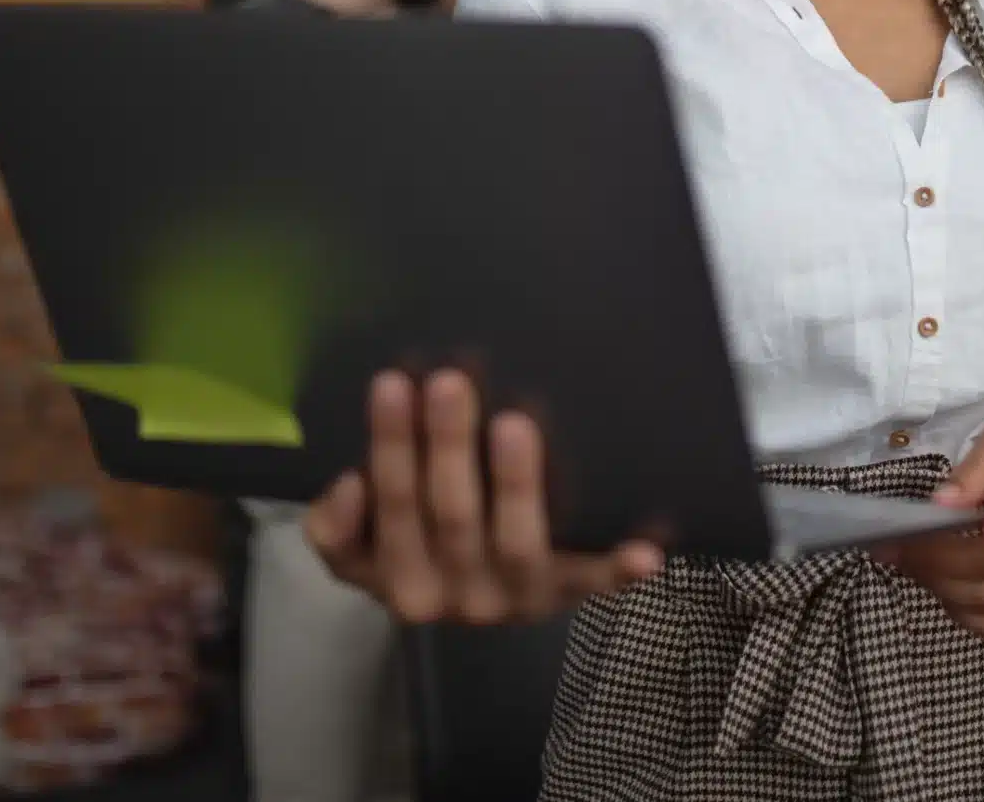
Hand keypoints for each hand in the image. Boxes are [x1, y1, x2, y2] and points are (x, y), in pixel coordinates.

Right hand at [302, 369, 663, 623]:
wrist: (479, 599)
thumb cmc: (415, 543)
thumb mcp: (361, 548)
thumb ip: (338, 527)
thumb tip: (347, 488)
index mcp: (399, 582)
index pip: (389, 511)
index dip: (389, 450)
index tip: (391, 383)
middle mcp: (455, 599)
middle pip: (450, 518)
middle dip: (446, 447)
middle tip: (450, 383)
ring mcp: (516, 599)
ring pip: (515, 544)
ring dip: (516, 486)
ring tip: (513, 425)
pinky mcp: (567, 594)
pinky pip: (593, 583)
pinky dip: (617, 570)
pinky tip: (646, 552)